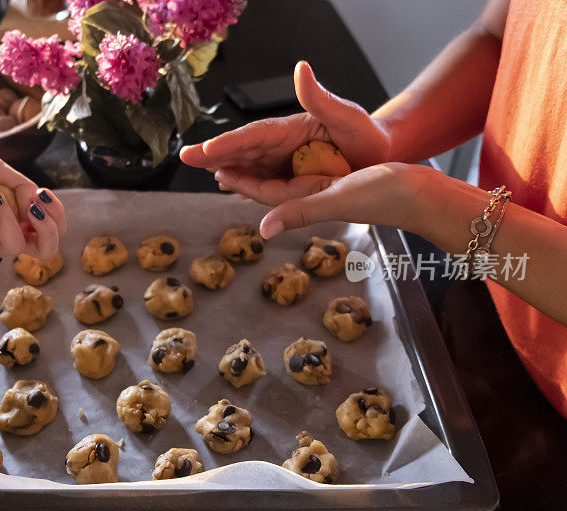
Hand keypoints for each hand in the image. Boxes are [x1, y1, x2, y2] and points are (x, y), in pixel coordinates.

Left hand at [0, 151, 66, 258]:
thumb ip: (22, 187)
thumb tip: (38, 205)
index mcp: (17, 210)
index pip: (51, 225)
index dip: (57, 216)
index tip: (44, 197)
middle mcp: (8, 229)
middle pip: (45, 247)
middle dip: (48, 229)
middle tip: (35, 210)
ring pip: (19, 245)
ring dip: (12, 218)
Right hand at [180, 61, 391, 177]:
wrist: (381, 151)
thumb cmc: (367, 134)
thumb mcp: (347, 115)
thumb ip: (321, 97)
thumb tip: (301, 69)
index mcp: (292, 128)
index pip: (254, 136)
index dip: (229, 144)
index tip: (206, 150)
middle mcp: (283, 143)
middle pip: (243, 150)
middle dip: (213, 153)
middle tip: (186, 157)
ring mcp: (285, 158)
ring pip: (247, 164)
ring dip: (224, 166)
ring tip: (201, 167)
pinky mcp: (290, 173)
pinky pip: (262, 178)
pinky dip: (243, 180)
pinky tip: (228, 182)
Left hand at [231, 162, 431, 238]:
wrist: (421, 195)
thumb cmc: (386, 195)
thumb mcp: (339, 199)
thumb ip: (301, 212)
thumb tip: (263, 230)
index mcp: (308, 200)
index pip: (264, 192)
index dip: (239, 179)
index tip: (213, 167)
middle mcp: (312, 197)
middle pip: (267, 187)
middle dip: (241, 174)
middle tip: (210, 161)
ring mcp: (324, 190)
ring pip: (281, 181)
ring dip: (257, 170)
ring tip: (234, 161)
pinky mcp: (337, 181)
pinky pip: (302, 173)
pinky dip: (283, 164)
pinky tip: (277, 160)